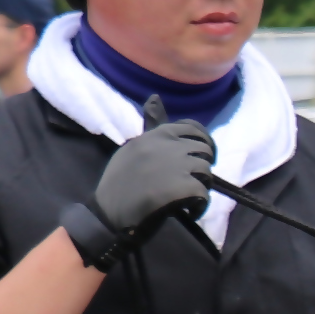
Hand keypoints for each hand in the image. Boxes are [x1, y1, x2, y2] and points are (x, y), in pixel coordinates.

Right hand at [68, 116, 213, 265]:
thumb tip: (155, 98)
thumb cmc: (119, 185)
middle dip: (202, 166)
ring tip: (187, 197)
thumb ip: (151, 129)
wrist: (108, 215)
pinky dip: (200, 205)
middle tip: (192, 181)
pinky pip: (204, 193)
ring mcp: (175, 165)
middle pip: (203, 150)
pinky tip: (189, 211)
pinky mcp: (182, 187)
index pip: (193, 128)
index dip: (203, 142)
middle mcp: (167, 145)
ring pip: (206, 171)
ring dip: (201, 186)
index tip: (202, 156)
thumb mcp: (132, 149)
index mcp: (156, 135)